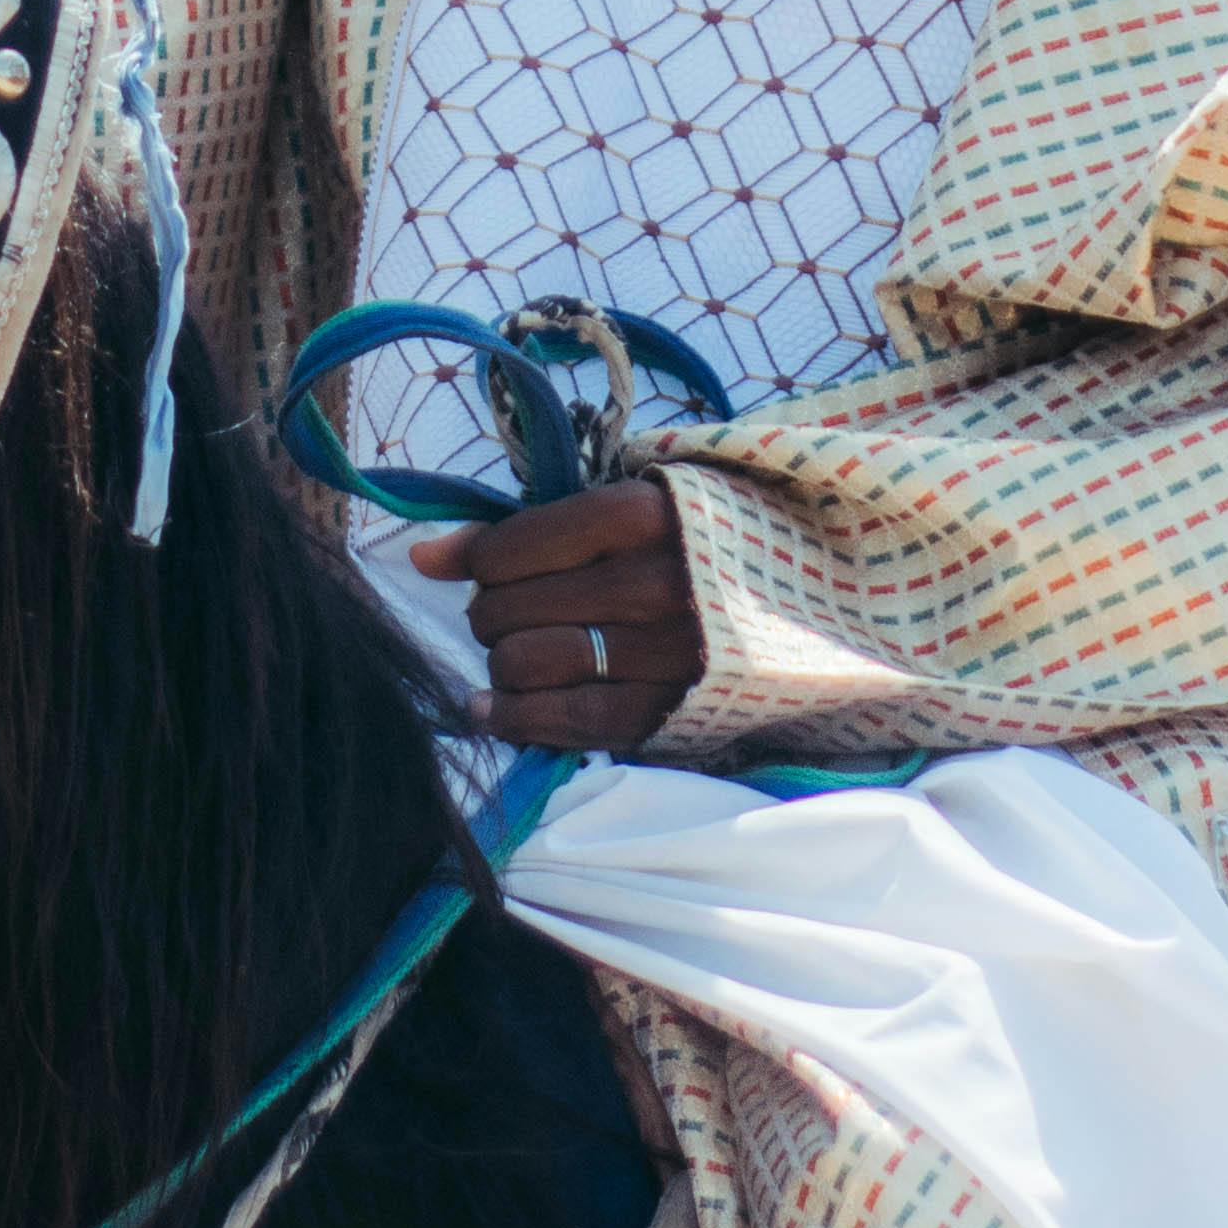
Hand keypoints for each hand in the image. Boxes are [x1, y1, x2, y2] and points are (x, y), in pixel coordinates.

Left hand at [408, 479, 708, 752]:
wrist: (806, 593)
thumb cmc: (697, 536)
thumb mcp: (627, 503)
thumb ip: (528, 526)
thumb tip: (422, 556)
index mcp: (641, 515)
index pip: (511, 548)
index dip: (484, 564)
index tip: (496, 569)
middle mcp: (653, 584)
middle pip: (507, 610)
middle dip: (491, 613)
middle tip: (508, 613)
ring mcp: (663, 654)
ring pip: (524, 665)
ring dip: (503, 664)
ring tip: (518, 653)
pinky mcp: (667, 712)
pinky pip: (565, 723)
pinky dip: (513, 719)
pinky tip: (491, 710)